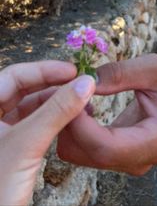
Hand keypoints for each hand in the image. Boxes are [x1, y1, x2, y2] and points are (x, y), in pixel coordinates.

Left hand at [0, 61, 94, 205]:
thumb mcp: (26, 144)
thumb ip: (56, 111)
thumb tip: (85, 84)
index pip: (14, 76)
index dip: (44, 69)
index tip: (72, 71)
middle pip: (23, 89)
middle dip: (52, 85)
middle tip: (79, 83)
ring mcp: (1, 134)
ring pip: (30, 107)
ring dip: (56, 103)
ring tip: (81, 102)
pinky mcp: (11, 150)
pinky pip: (34, 125)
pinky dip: (53, 120)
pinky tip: (71, 119)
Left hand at [57, 54, 156, 174]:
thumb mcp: (154, 68)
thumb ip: (121, 73)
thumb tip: (86, 80)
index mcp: (156, 142)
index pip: (107, 147)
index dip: (81, 125)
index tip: (68, 95)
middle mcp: (140, 161)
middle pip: (91, 155)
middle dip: (70, 125)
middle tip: (63, 92)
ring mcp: (128, 162)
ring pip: (83, 155)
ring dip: (70, 127)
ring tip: (74, 96)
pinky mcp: (118, 157)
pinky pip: (87, 150)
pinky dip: (76, 131)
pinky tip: (82, 107)